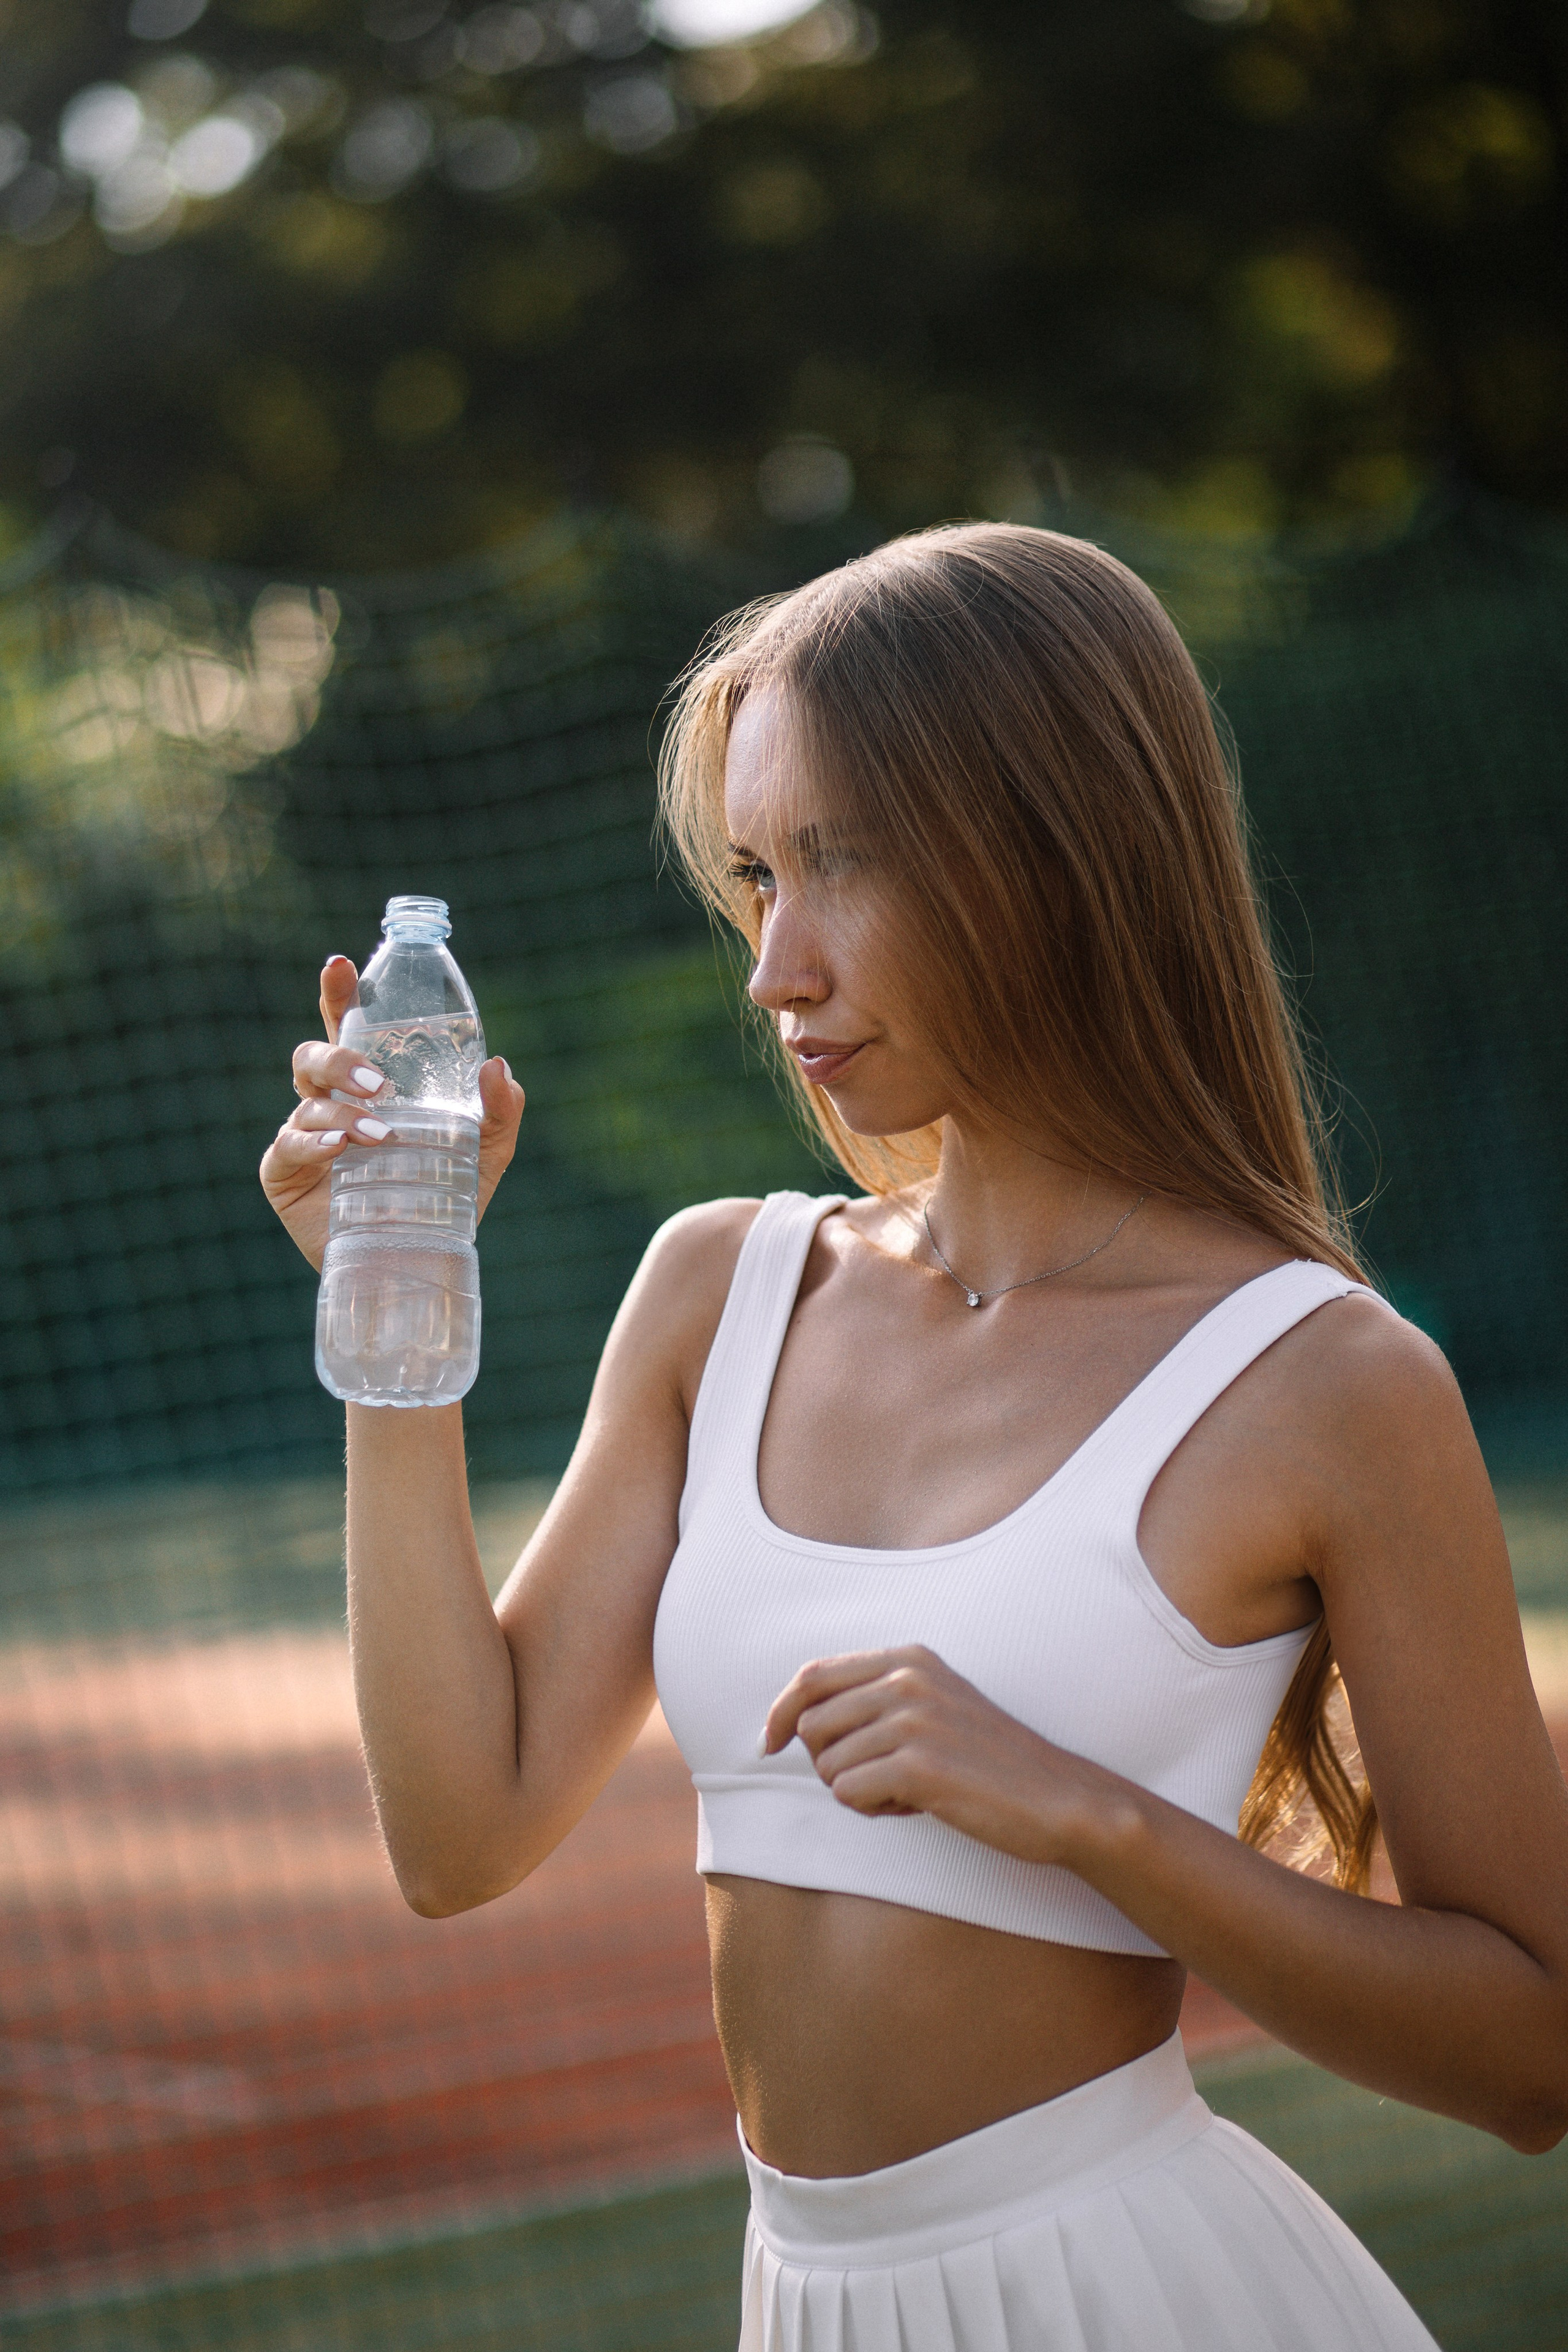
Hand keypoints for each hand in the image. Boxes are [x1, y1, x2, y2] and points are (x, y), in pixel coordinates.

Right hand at [259, 954, 526, 1269]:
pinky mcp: (284, 1173)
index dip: (338, 993)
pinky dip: (314, 1142)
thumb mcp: (484, 1155)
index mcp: (369, 1086)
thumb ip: (498, 1112)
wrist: (415, 1264)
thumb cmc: (443, 1201)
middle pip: (313, 1057)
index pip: (347, 1027)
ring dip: (342, 1111)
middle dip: (338, 1057)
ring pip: (305, 1100)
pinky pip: (288, 1145)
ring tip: (379, 1132)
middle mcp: (330, 1104)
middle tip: (377, 1080)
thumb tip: (497, 1066)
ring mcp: (303, 1136)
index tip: (339, 965)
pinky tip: (341, 1150)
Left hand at [761, 1645, 1123, 1869]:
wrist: (1059, 1798)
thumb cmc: (990, 1761)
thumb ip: (877, 1699)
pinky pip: (848, 1793)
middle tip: (873, 1781)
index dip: (781, 1711)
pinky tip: (915, 1807)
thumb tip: (797, 1722)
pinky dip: (871, 1809)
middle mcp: (908, 1678)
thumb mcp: (934, 1706)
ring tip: (906, 1793)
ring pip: (827, 1764)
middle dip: (826, 1762)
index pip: (813, 1674)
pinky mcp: (919, 1765)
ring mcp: (914, 1719)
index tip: (771, 1743)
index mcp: (910, 1657)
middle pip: (812, 1723)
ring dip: (855, 1790)